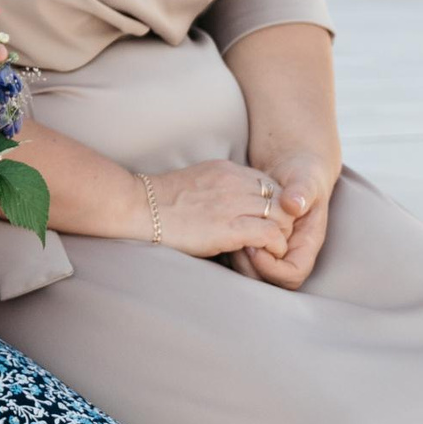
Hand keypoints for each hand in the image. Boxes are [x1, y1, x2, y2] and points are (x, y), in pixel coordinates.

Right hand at [141, 159, 293, 259]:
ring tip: (270, 248)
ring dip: (282, 235)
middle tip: (273, 237)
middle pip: (281, 200)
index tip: (266, 220)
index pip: (270, 184)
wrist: (139, 208)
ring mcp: (233, 204)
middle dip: (283, 220)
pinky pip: (271, 235)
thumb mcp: (197, 180)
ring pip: (282, 217)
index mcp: (226, 170)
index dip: (275, 204)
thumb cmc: (161, 201)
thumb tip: (234, 202)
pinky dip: (275, 246)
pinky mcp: (231, 227)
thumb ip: (220, 185)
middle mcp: (234, 183)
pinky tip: (263, 253)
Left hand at [238, 146, 339, 290]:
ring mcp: (273, 246)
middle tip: (234, 243)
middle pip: (270, 279)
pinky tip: (220, 228)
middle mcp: (290, 249)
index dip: (273, 267)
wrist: (292, 166)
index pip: (293, 273)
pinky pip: (243, 255)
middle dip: (250, 267)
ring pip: (253, 270)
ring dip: (237, 259)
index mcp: (307, 242)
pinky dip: (231, 247)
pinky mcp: (256, 237)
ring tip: (225, 236)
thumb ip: (302, 191)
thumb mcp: (306, 179)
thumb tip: (293, 205)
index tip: (254, 247)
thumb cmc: (303, 174)